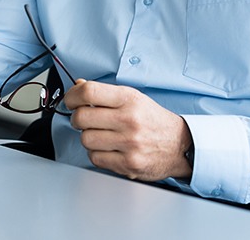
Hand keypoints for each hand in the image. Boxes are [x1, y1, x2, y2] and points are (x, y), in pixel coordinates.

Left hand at [64, 80, 192, 180]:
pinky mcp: (128, 164)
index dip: (72, 95)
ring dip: (88, 137)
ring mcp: (129, 143)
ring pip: (85, 139)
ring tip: (100, 134)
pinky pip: (95, 158)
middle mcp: (129, 120)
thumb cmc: (153, 120)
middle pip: (81, 117)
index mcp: (129, 99)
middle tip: (84, 119)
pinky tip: (108, 148)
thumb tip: (78, 85)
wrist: (178, 144)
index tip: (70, 100)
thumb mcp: (133, 98)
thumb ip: (104, 93)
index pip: (89, 92)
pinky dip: (97, 153)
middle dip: (77, 118)